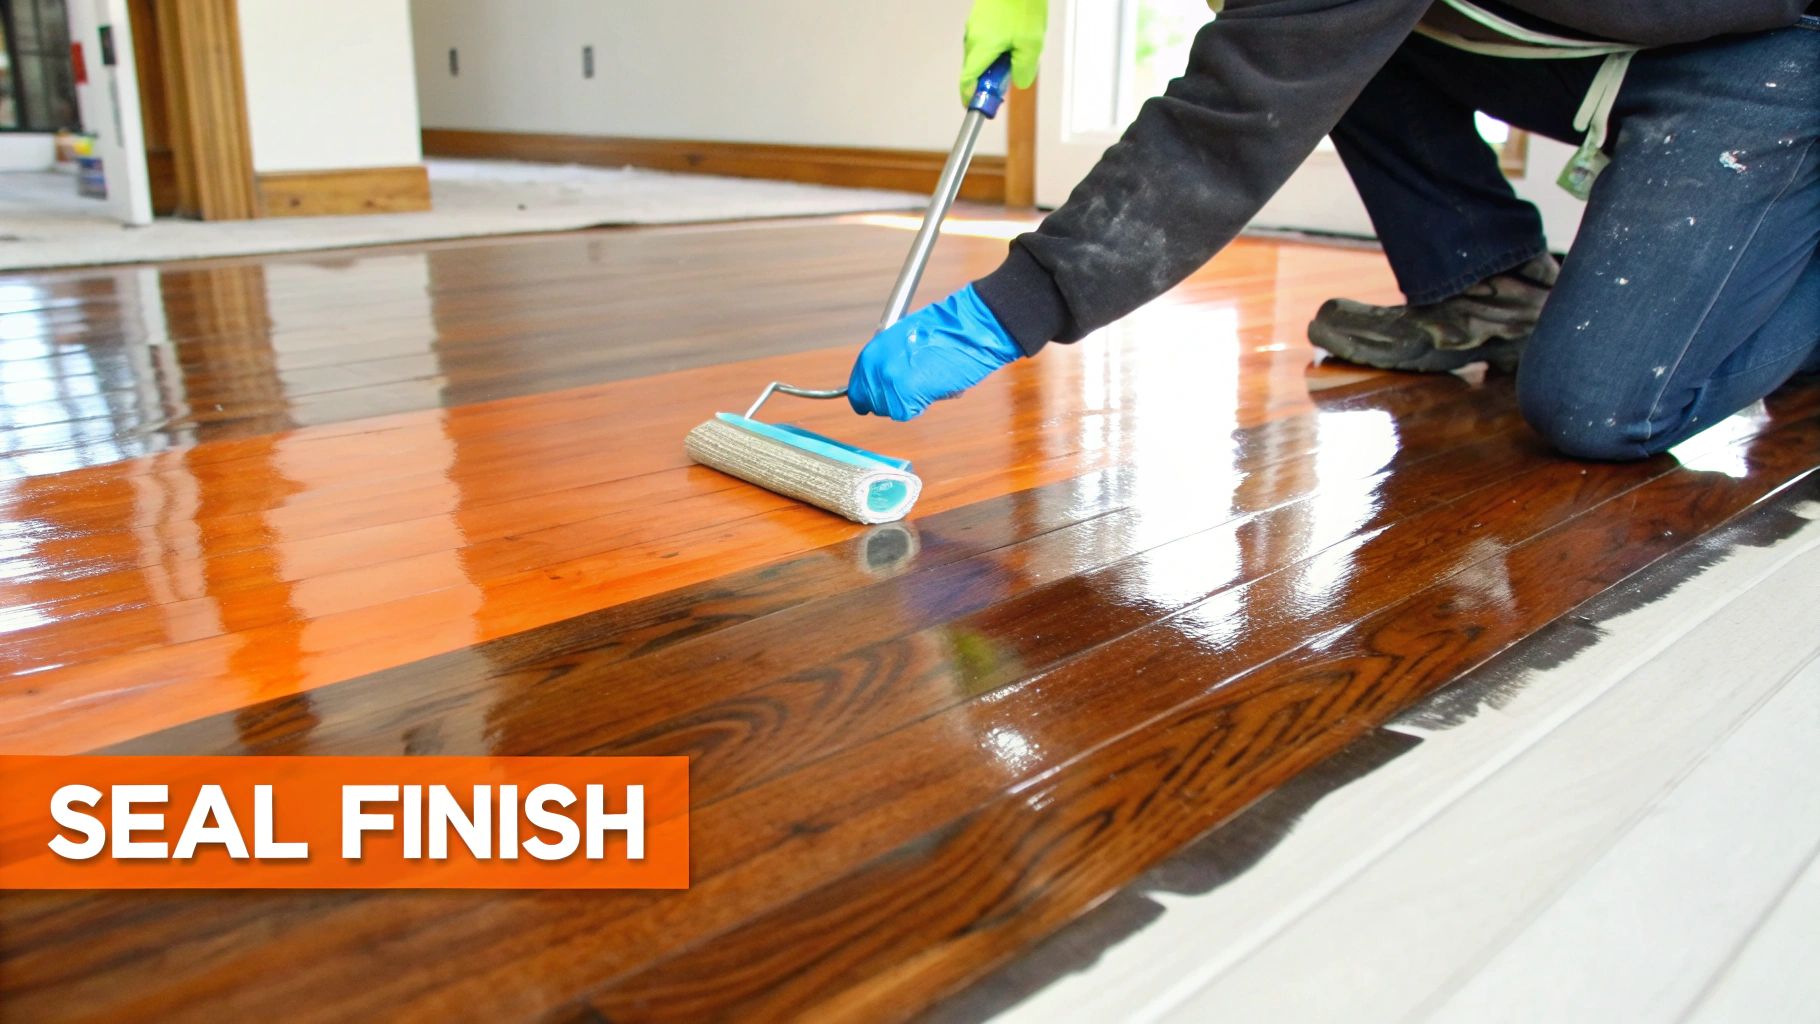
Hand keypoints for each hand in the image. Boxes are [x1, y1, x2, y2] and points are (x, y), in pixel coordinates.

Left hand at [848, 285, 1022, 420]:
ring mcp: (889, 384)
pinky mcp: (906, 398)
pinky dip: (923, 404)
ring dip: (908, 401)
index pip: (856, 389)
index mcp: (871, 352)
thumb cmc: (944, 329)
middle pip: (873, 403)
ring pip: (891, 410)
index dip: (869, 396)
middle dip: (891, 399)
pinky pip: (908, 412)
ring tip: (927, 380)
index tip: (879, 399)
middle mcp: (875, 369)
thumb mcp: (903, 339)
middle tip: (913, 387)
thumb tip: (882, 381)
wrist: (968, 329)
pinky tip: (934, 386)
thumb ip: (887, 361)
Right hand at [960, 0, 1045, 104]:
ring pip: (981, 55)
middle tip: (1009, 78)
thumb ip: (1024, 69)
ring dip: (996, 62)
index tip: (978, 108)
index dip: (970, 98)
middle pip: (975, 70)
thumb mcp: (1031, 44)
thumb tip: (1018, 83)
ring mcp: (974, 27)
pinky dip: (996, 48)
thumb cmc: (1023, 6)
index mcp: (980, 48)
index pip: (967, 82)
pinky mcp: (980, 18)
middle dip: (990, 79)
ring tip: (1018, 52)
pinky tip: (1015, 38)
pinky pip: (985, 41)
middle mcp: (972, 38)